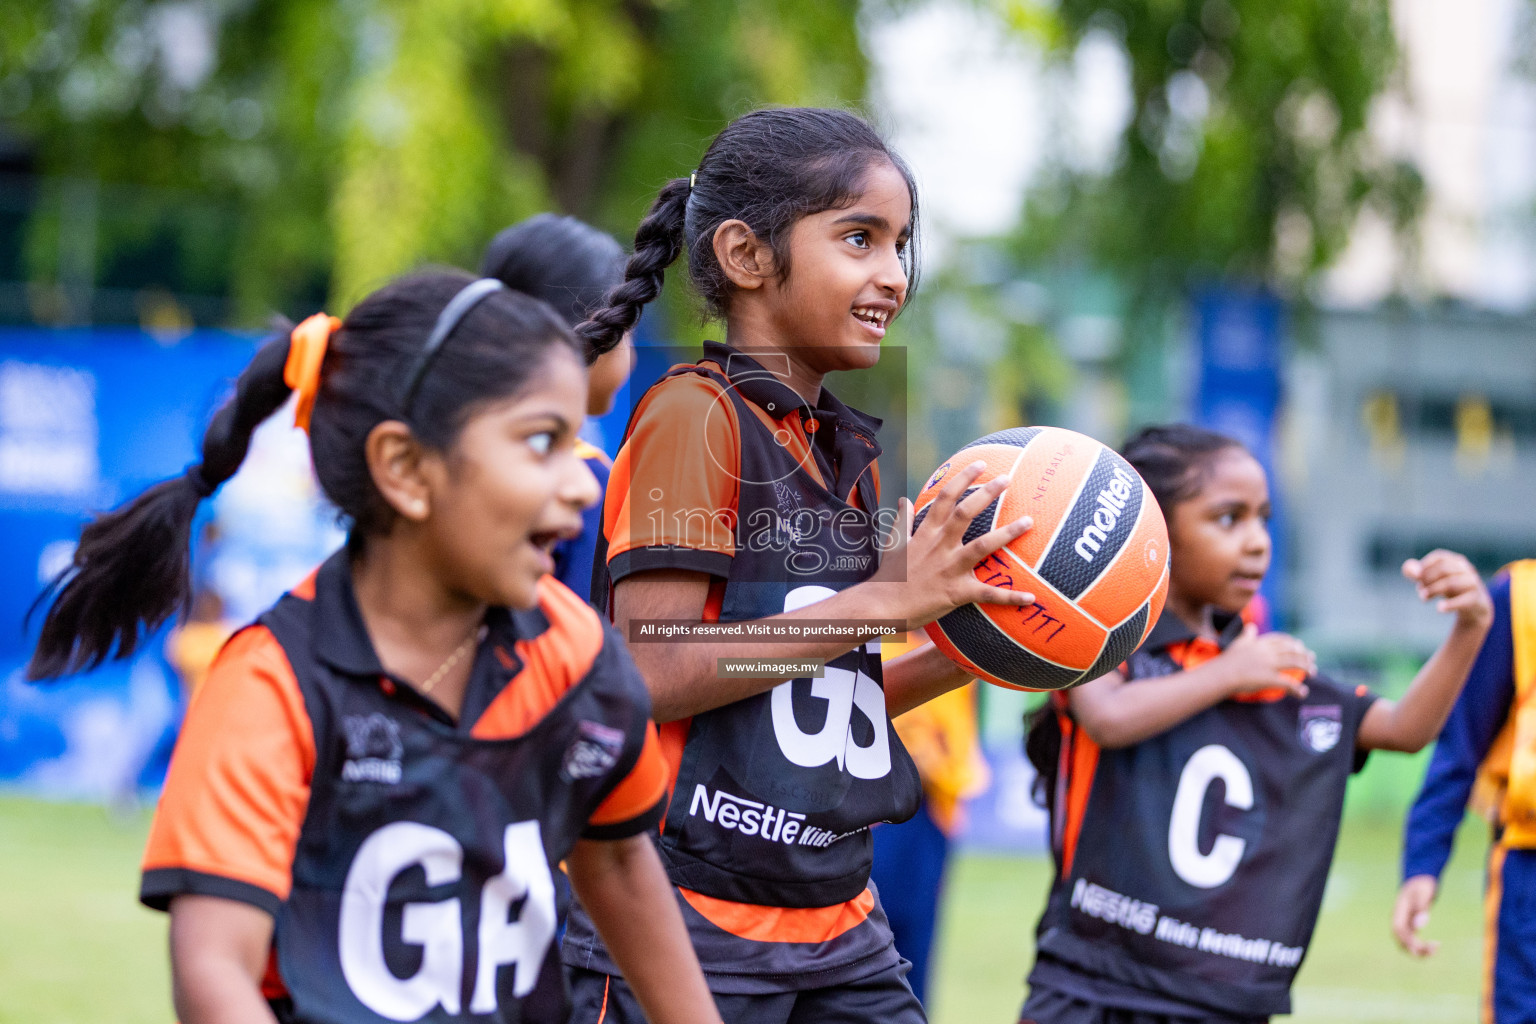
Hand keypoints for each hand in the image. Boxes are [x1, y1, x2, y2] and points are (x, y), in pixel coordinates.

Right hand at [871, 460, 1034, 628]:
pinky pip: (988, 594)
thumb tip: (903, 499)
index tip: (980, 464)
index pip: (945, 498)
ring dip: (1007, 533)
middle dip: (987, 493)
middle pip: (966, 513)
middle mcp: (940, 546)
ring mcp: (950, 568)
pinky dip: (1010, 597)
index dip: (963, 478)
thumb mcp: (893, 544)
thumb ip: (902, 520)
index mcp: (926, 533)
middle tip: (1007, 479)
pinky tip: (1031, 598)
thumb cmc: (889, 577)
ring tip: (1029, 521)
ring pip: (983, 545)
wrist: (882, 606)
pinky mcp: (957, 592)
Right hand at [1215, 623, 1313, 696]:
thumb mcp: (1238, 643)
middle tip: (1312, 659)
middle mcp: (1267, 651)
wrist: (1221, 675)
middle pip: (1292, 650)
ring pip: (1294, 663)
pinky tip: (1303, 692)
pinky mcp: (1269, 678)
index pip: (1282, 640)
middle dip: (1304, 654)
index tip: (1300, 646)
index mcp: (1260, 643)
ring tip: (1313, 672)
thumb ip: (1247, 635)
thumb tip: (1250, 625)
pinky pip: (1288, 683)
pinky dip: (1298, 689)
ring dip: (1306, 667)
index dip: (1293, 643)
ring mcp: (1269, 664)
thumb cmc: (1227, 661)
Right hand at [1392, 875, 1439, 956]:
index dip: (1410, 941)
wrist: (1420, 879)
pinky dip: (1421, 946)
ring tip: (1435, 950)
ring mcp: (1404, 923)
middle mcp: (1399, 919)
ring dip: (1418, 951)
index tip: (1426, 944)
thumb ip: (1421, 908)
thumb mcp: (1423, 893)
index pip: (1398, 931)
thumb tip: (1419, 926)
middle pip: (1400, 941)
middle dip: (1415, 949)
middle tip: (1434, 949)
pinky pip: (1412, 940)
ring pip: (1406, 944)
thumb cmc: (1422, 885)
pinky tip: (1434, 945)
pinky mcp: (1411, 925)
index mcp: (1398, 912)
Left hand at [1403, 550, 1492, 631]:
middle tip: (1419, 590)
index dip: (1425, 566)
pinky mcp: (1476, 599)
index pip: (1439, 557)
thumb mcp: (1434, 581)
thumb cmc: (1451, 589)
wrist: (1475, 607)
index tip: (1417, 577)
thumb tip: (1407, 568)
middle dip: (1428, 579)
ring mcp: (1473, 583)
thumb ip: (1418, 574)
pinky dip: (1450, 605)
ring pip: (1452, 583)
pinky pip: (1464, 600)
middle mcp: (1466, 569)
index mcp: (1455, 561)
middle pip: (1444, 569)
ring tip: (1423, 598)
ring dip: (1434, 590)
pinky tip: (1439, 608)